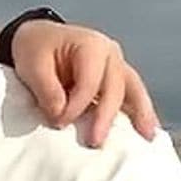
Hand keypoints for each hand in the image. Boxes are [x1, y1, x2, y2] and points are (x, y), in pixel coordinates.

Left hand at [11, 20, 159, 146]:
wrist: (39, 37)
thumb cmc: (36, 49)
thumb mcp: (32, 66)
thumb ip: (47, 90)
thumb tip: (60, 115)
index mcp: (91, 45)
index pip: (90, 82)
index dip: (76, 106)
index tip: (59, 122)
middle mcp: (110, 54)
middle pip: (115, 88)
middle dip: (105, 117)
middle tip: (96, 142)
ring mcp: (116, 65)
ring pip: (133, 90)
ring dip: (141, 114)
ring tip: (148, 137)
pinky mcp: (115, 78)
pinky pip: (131, 95)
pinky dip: (139, 112)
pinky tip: (146, 130)